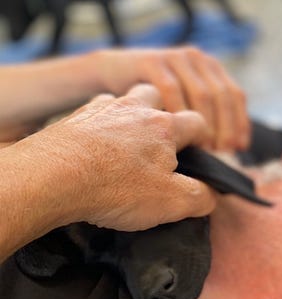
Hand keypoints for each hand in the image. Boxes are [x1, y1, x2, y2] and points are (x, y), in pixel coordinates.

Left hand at [25, 84, 215, 230]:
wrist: (51, 176)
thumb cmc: (115, 187)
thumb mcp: (171, 202)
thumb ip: (200, 197)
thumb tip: (212, 195)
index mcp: (164, 127)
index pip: (197, 123)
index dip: (205, 138)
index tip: (203, 153)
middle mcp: (134, 109)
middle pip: (157, 96)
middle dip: (164, 112)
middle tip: (161, 140)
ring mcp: (101, 110)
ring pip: (123, 99)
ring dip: (129, 113)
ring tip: (127, 141)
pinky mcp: (72, 119)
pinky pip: (92, 114)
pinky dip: (98, 125)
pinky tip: (94, 146)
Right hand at [95, 46, 248, 150]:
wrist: (110, 74)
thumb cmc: (149, 100)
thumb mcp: (182, 104)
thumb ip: (203, 118)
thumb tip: (230, 150)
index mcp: (209, 68)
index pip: (235, 96)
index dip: (240, 123)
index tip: (239, 149)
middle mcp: (196, 59)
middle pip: (221, 96)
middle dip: (225, 127)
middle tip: (222, 153)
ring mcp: (176, 58)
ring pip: (202, 93)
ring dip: (205, 124)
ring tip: (204, 148)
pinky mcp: (152, 61)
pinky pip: (172, 89)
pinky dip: (177, 113)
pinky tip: (177, 135)